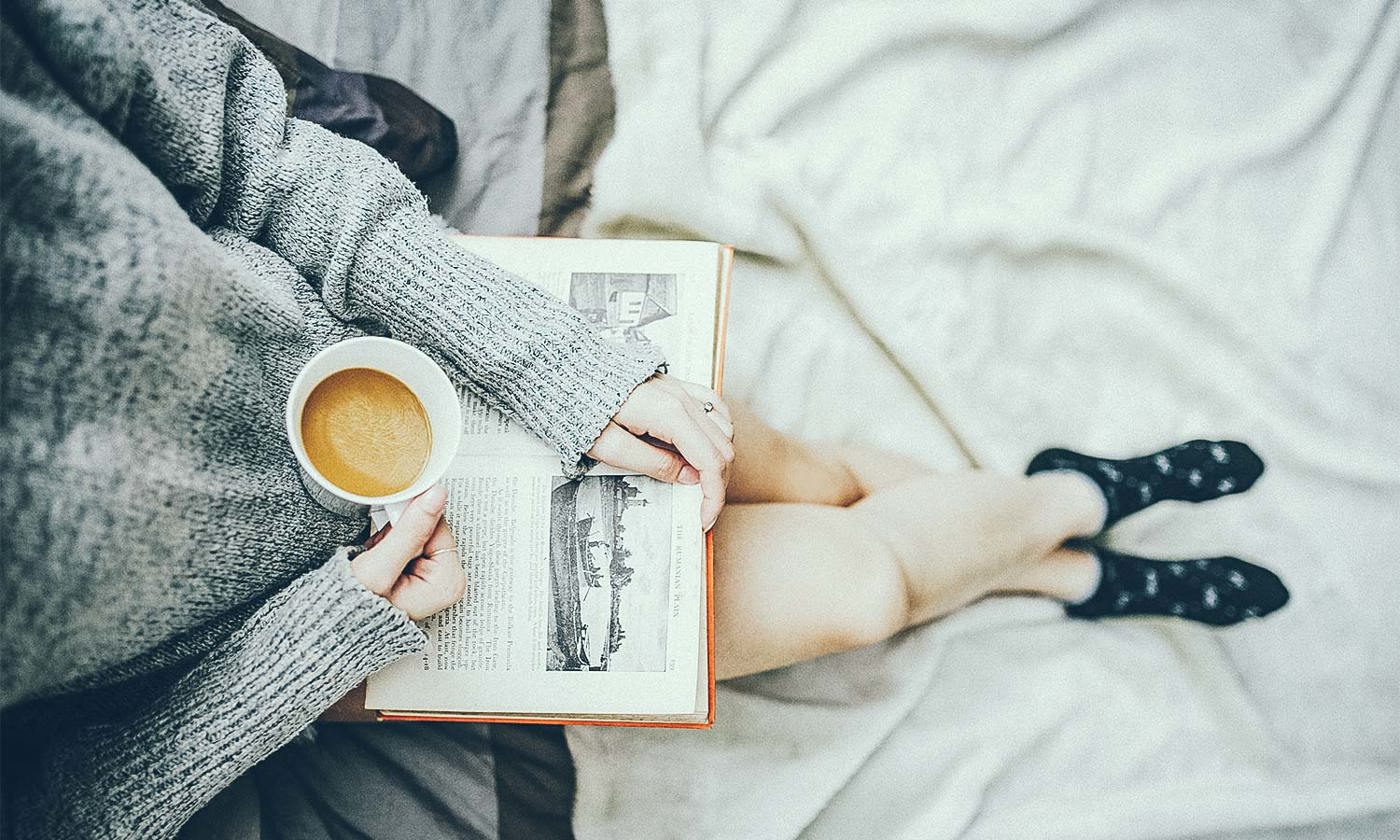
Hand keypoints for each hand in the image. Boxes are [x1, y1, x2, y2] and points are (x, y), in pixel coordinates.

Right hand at [350, 486, 465, 619]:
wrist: (331, 626)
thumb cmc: (353, 611)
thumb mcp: (379, 568)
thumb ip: (410, 531)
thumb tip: (436, 496)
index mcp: (448, 583)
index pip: (439, 526)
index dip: (411, 522)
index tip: (392, 526)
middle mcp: (445, 581)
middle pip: (429, 528)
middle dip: (400, 533)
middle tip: (381, 553)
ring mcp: (432, 576)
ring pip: (416, 531)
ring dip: (391, 538)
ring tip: (376, 559)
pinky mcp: (417, 571)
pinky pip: (407, 540)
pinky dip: (388, 543)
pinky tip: (377, 559)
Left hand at [587, 374, 734, 529]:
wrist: (568, 372)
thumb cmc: (581, 406)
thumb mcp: (610, 448)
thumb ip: (654, 464)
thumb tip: (689, 478)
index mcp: (669, 415)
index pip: (710, 461)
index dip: (713, 495)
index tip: (704, 517)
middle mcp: (682, 399)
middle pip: (722, 447)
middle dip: (717, 483)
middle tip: (702, 507)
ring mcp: (681, 389)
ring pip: (724, 428)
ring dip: (719, 458)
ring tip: (702, 482)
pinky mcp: (676, 386)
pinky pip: (713, 406)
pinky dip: (719, 430)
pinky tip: (709, 444)